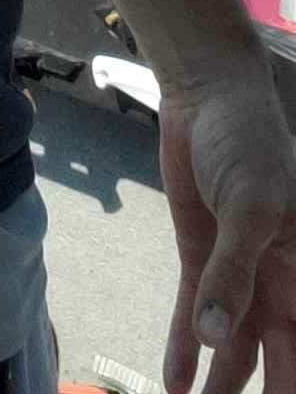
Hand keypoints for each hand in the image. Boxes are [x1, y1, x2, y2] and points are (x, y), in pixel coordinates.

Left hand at [160, 65, 295, 393]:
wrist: (209, 93)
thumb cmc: (248, 141)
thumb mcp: (250, 204)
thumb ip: (233, 272)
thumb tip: (217, 338)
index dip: (294, 379)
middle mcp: (280, 280)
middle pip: (277, 355)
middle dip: (262, 393)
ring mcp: (239, 271)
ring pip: (233, 344)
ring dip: (219, 383)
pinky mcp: (202, 257)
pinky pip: (193, 313)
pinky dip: (185, 347)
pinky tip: (174, 380)